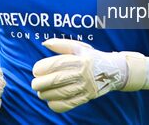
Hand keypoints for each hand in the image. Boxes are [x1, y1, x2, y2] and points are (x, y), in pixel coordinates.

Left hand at [31, 39, 148, 112]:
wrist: (114, 71)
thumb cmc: (93, 57)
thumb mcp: (80, 47)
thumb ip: (62, 44)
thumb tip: (45, 43)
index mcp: (80, 58)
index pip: (57, 64)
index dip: (42, 67)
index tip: (36, 70)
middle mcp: (83, 73)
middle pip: (57, 80)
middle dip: (41, 83)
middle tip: (34, 83)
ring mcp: (86, 86)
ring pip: (61, 93)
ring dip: (46, 95)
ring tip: (40, 93)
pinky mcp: (88, 97)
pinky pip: (69, 104)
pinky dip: (57, 105)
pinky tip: (50, 101)